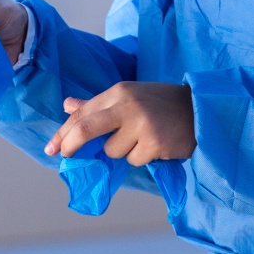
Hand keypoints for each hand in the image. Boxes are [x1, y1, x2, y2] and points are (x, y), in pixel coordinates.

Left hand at [47, 82, 194, 166]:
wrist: (201, 109)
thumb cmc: (161, 103)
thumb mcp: (130, 96)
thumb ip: (98, 104)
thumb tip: (68, 105)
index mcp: (119, 91)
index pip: (83, 113)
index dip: (64, 132)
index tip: (52, 148)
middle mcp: (127, 105)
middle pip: (86, 128)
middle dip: (71, 144)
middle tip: (65, 157)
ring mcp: (141, 124)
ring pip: (112, 152)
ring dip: (124, 152)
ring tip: (142, 139)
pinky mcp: (154, 143)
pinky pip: (134, 161)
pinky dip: (141, 158)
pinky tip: (156, 145)